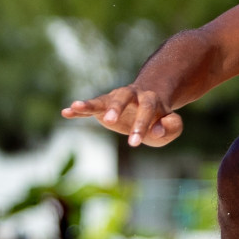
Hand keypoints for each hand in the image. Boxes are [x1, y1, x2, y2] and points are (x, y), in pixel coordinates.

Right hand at [61, 87, 183, 147]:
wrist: (150, 104)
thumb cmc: (161, 119)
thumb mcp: (172, 125)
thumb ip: (172, 127)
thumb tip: (157, 130)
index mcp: (151, 99)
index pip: (147, 109)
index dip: (141, 125)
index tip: (134, 143)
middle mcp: (132, 95)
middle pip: (123, 96)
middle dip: (116, 107)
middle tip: (110, 121)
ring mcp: (116, 99)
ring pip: (103, 99)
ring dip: (90, 103)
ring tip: (75, 106)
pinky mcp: (103, 106)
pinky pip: (90, 107)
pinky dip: (79, 109)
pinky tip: (66, 112)